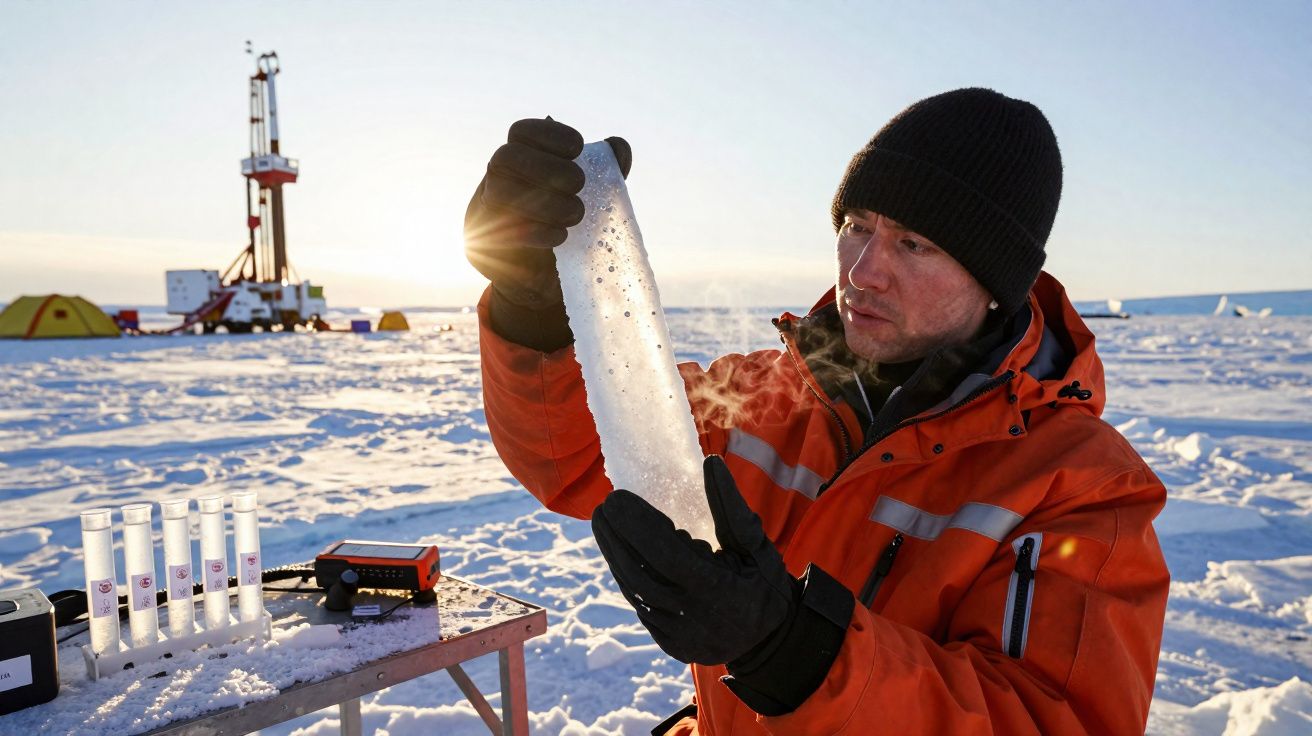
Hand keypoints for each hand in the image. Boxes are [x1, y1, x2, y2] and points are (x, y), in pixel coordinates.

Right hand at [464, 117, 631, 309]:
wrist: (545, 283)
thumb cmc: (566, 229)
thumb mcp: (589, 198)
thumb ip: (603, 172)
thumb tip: (619, 147)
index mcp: (518, 163)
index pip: (521, 132)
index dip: (549, 134)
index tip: (578, 148)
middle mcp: (495, 181)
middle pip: (506, 157)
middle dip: (548, 168)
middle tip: (579, 185)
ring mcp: (483, 212)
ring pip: (499, 191)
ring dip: (545, 201)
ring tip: (576, 214)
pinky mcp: (484, 246)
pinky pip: (502, 231)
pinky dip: (538, 232)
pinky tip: (561, 237)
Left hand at [591, 455, 796, 664]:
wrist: (772, 642)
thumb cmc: (765, 585)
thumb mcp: (757, 546)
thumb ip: (732, 508)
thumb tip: (712, 464)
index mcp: (719, 589)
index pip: (666, 553)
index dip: (637, 525)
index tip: (616, 497)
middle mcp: (694, 617)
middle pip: (640, 573)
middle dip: (615, 537)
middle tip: (603, 507)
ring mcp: (680, 635)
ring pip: (635, 591)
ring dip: (615, 556)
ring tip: (604, 525)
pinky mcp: (671, 645)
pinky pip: (641, 607)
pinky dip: (627, 578)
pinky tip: (619, 554)